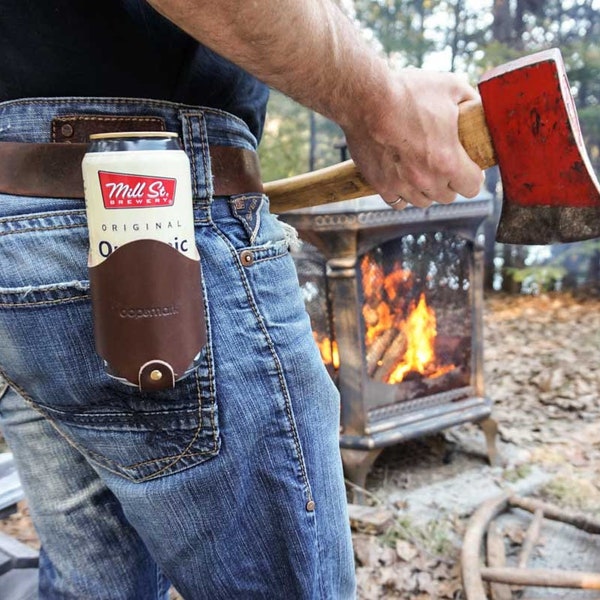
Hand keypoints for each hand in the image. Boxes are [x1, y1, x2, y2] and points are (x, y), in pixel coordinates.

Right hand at [343, 67, 484, 208]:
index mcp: (448, 160)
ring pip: (423, 201)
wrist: (365, 99)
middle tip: (444, 164)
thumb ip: (470, 102)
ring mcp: (402, 185)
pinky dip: (402, 193)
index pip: (473, 187)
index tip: (468, 167)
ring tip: (422, 170)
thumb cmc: (407, 92)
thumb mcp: (450, 87)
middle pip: (448, 197)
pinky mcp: (381, 185)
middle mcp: (426, 179)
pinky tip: (401, 177)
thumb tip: (479, 111)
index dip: (473, 176)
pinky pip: (398, 202)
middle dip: (450, 182)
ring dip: (426, 189)